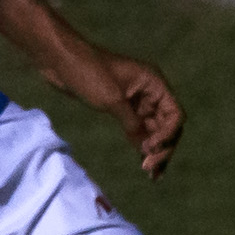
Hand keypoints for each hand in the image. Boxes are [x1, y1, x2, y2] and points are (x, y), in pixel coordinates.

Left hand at [95, 52, 184, 176]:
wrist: (59, 60)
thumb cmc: (88, 73)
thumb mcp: (113, 100)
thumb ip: (133, 124)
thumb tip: (147, 149)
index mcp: (154, 83)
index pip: (174, 115)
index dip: (167, 135)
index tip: (150, 149)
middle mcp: (150, 92)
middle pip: (167, 126)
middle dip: (162, 147)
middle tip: (150, 169)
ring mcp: (136, 101)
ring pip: (154, 130)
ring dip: (154, 151)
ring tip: (152, 174)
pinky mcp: (122, 108)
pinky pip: (139, 130)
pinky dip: (141, 145)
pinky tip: (142, 162)